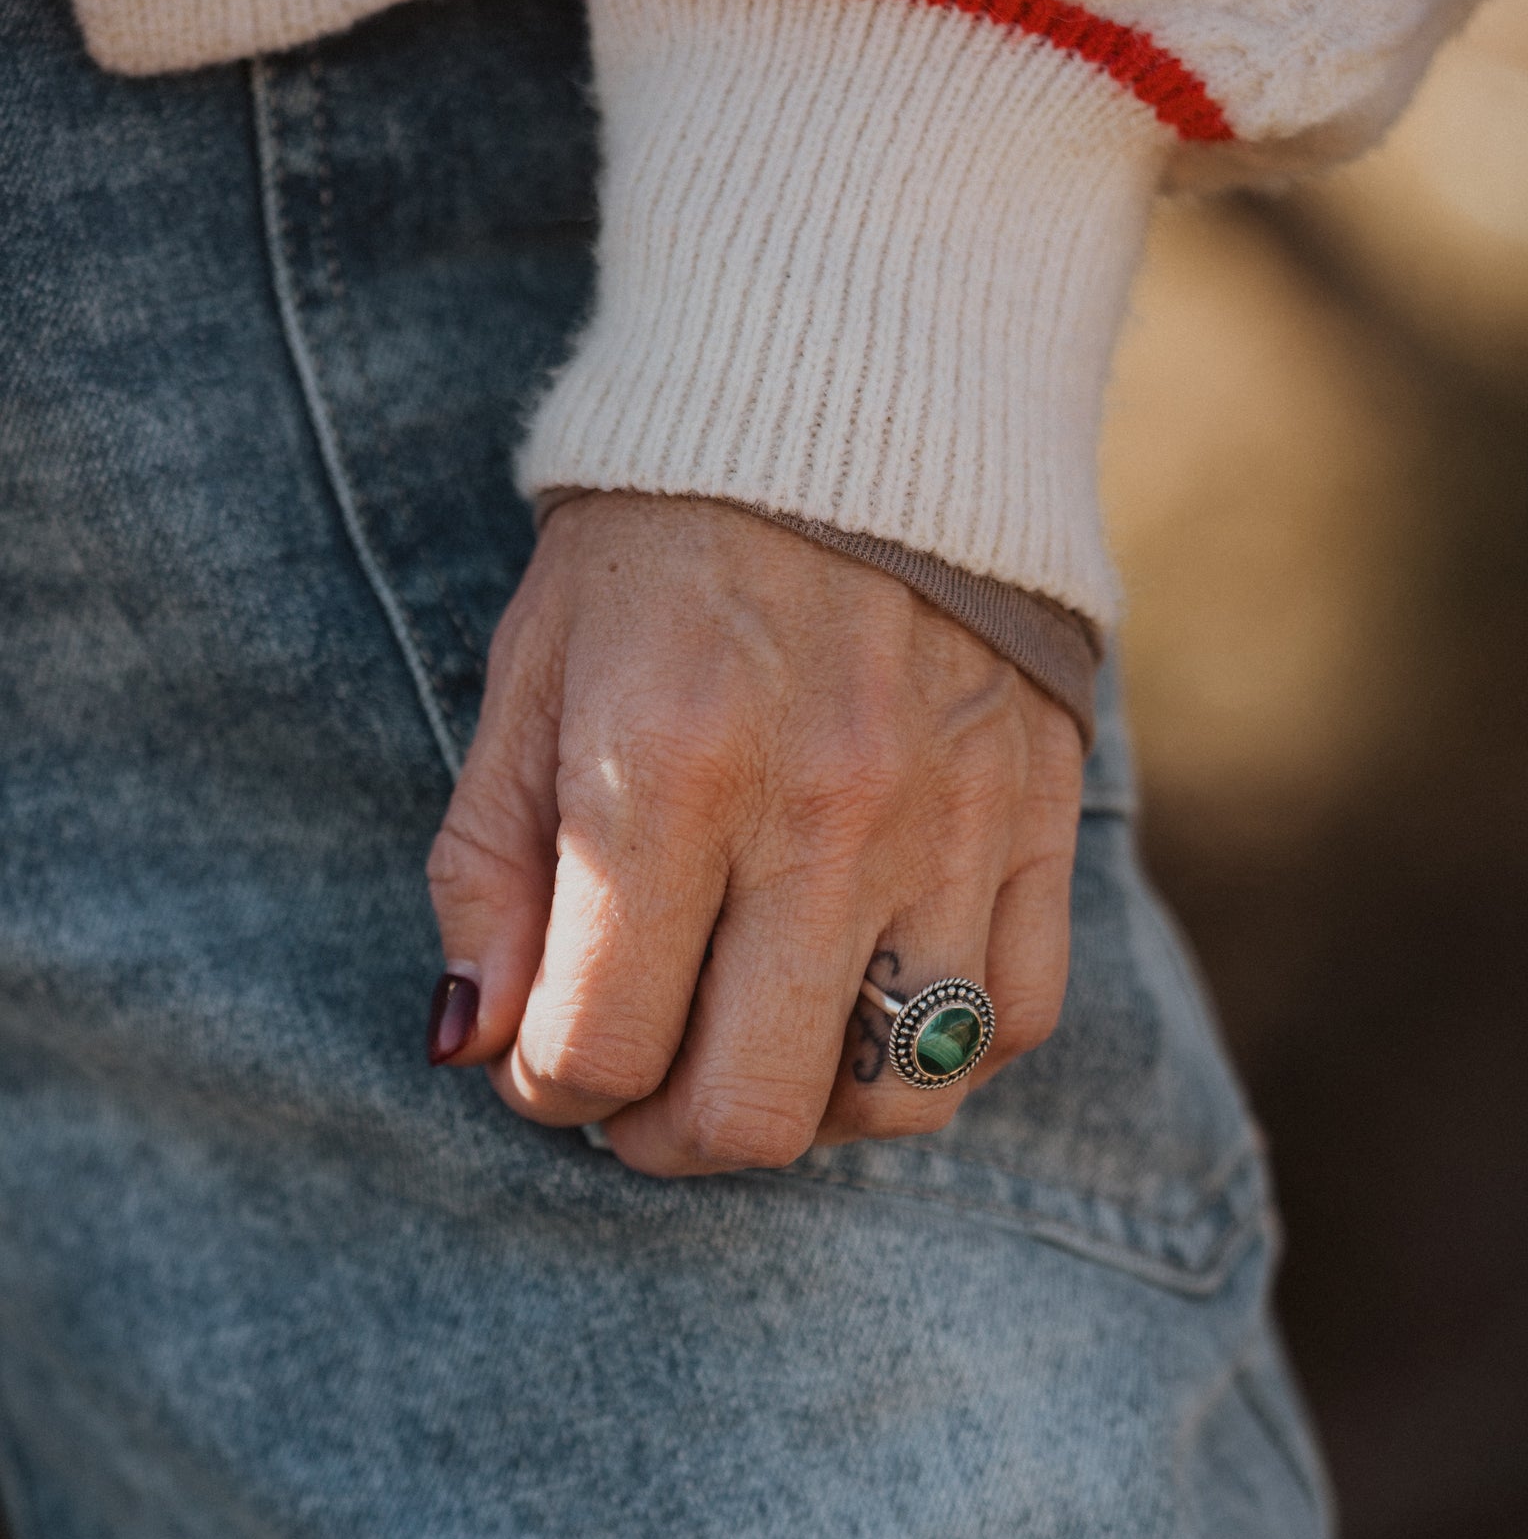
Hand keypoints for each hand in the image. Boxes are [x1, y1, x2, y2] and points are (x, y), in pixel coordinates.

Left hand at [426, 493, 1082, 1175]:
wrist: (851, 399)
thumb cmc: (661, 547)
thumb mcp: (528, 679)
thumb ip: (487, 872)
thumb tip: (475, 1042)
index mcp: (664, 776)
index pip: (598, 1048)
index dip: (546, 1090)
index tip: (546, 1058)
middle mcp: (821, 819)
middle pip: (748, 1111)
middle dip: (663, 1139)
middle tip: (638, 1092)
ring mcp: (951, 826)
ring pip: (895, 1099)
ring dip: (804, 1110)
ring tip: (755, 1047)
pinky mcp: (1040, 817)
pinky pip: (1012, 1017)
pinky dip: (938, 1054)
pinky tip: (870, 1006)